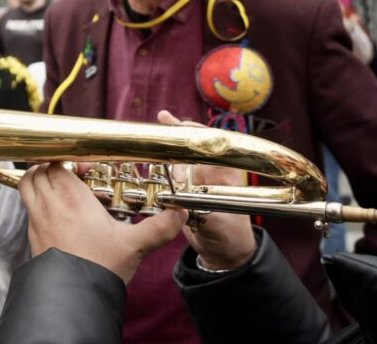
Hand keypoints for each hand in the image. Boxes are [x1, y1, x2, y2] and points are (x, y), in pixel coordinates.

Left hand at [19, 161, 185, 283]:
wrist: (75, 298)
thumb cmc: (100, 268)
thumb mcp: (134, 245)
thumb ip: (159, 227)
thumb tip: (179, 214)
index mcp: (72, 198)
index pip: (58, 163)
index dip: (70, 160)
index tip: (87, 169)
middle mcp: (50, 205)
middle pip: (38, 170)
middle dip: (52, 166)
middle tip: (72, 174)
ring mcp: (37, 220)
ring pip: (27, 186)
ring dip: (39, 180)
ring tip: (60, 186)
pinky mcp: (33, 237)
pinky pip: (28, 208)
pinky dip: (37, 201)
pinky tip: (57, 212)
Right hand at [156, 110, 256, 270]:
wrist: (224, 253)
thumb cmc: (230, 238)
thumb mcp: (219, 228)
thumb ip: (203, 216)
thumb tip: (179, 204)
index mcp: (224, 174)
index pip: (211, 143)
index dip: (195, 132)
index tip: (176, 124)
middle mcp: (210, 172)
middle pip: (191, 145)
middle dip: (174, 138)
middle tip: (158, 134)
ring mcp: (196, 180)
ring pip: (178, 156)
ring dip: (164, 148)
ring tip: (147, 138)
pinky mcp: (183, 190)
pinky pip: (169, 173)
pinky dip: (157, 165)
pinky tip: (145, 157)